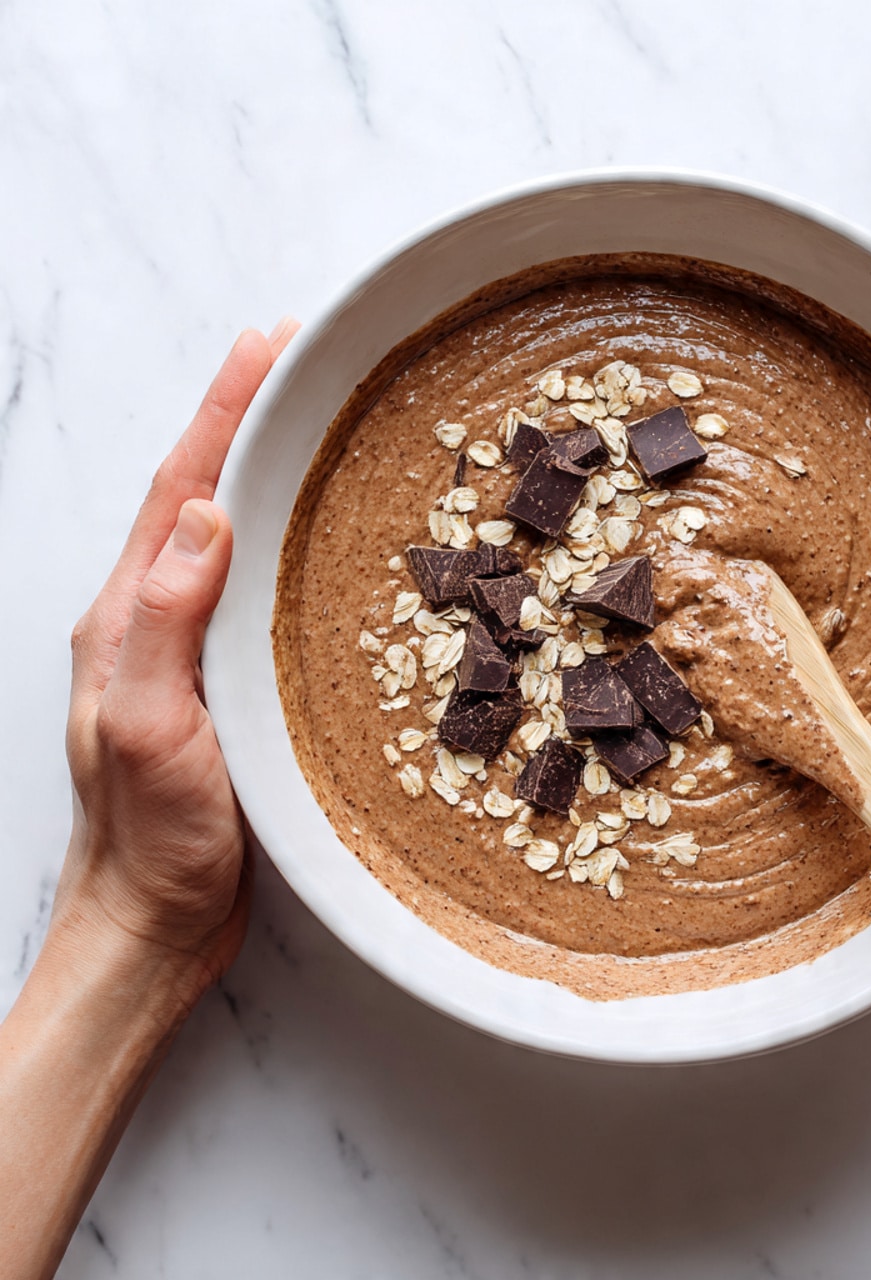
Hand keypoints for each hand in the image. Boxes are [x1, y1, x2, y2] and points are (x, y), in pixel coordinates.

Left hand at [54, 321, 297, 1015]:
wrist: (154, 922)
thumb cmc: (151, 839)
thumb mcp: (147, 728)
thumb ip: (165, 622)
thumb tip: (202, 517)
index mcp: (127, 619)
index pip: (177, 492)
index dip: (221, 413)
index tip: (267, 347)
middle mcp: (154, 621)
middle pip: (200, 497)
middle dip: (244, 421)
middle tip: (301, 366)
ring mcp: (188, 652)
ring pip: (229, 541)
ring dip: (266, 476)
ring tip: (317, 429)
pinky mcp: (222, 684)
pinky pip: (254, 592)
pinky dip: (285, 546)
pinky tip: (319, 542)